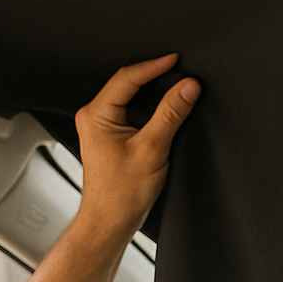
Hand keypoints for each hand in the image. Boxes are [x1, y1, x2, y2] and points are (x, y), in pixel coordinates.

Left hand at [74, 54, 200, 238]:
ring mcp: (100, 126)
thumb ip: (170, 114)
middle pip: (128, 83)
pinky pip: (131, 111)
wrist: (109, 221)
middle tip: (181, 70)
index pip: (127, 78)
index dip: (155, 66)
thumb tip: (188, 87)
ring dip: (153, 91)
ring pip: (130, 97)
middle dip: (155, 76)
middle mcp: (94, 116)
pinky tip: (166, 108)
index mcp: (96, 114)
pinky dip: (150, 107)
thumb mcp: (152, 148)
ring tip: (177, 85)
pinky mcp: (110, 136)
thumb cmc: (120, 193)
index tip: (177, 60)